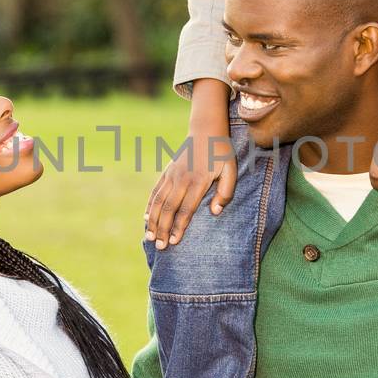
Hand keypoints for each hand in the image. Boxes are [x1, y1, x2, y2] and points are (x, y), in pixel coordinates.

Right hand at [145, 106, 236, 248]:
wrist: (206, 130)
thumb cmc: (221, 153)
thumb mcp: (231, 170)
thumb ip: (226, 192)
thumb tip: (215, 212)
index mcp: (198, 181)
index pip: (186, 209)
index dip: (179, 227)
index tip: (175, 242)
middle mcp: (181, 179)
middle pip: (169, 209)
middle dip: (163, 229)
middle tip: (161, 247)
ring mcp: (172, 175)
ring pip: (159, 202)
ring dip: (154, 221)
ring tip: (151, 238)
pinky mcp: (167, 172)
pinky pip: (155, 192)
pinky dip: (150, 206)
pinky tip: (147, 219)